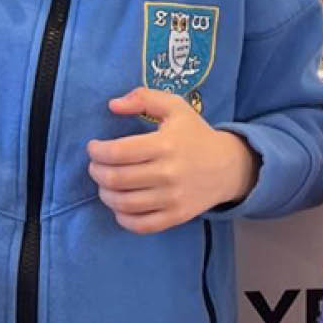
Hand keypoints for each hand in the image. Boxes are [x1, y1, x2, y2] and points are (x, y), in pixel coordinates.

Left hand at [88, 87, 258, 233]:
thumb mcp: (175, 107)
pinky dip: (123, 218)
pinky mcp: (176, 216)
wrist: (228, 166)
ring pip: (124, 203)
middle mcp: (168, 173)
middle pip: (116, 179)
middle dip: (96, 172)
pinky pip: (141, 225)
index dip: (97, 151)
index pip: (118, 152)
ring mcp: (172, 198)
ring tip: (105, 184)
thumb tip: (113, 105)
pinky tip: (120, 206)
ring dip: (105, 194)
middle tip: (96, 166)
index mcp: (165, 144)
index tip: (94, 148)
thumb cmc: (196, 134)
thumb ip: (144, 98)